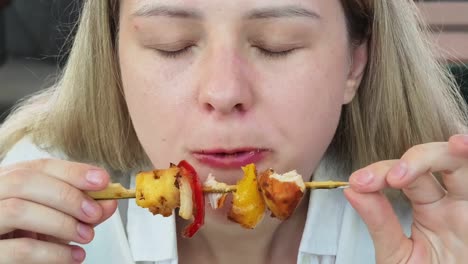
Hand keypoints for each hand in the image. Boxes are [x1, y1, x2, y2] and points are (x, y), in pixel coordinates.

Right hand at [0, 159, 117, 263]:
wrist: (12, 262)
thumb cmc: (29, 240)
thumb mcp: (55, 220)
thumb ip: (81, 209)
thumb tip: (108, 202)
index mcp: (6, 183)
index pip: (38, 166)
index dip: (72, 171)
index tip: (102, 180)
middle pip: (24, 181)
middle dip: (67, 195)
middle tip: (95, 212)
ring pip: (18, 210)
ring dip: (62, 222)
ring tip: (87, 236)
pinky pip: (20, 249)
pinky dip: (54, 252)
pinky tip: (74, 256)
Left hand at [345, 134, 467, 262]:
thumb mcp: (398, 256)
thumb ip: (379, 222)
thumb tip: (352, 189)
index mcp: (429, 208)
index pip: (404, 176)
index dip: (380, 172)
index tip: (358, 183)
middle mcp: (454, 202)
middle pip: (440, 162)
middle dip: (418, 160)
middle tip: (394, 177)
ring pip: (466, 167)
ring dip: (460, 152)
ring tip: (456, 145)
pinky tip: (466, 148)